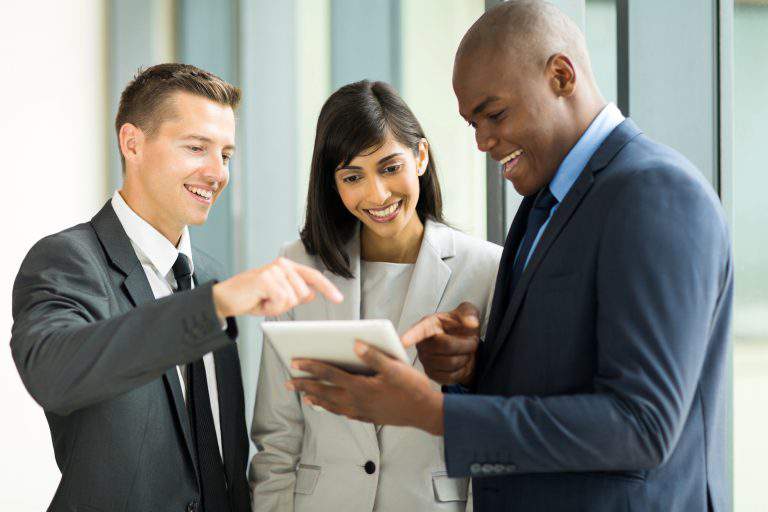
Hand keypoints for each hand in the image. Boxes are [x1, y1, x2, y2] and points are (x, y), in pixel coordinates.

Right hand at [212, 257, 342, 319]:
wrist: (225, 300)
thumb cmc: (250, 298)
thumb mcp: (277, 297)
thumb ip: (295, 293)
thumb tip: (311, 293)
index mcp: (286, 267)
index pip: (313, 276)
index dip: (327, 288)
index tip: (338, 298)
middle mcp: (282, 265)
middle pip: (303, 293)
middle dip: (287, 305)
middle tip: (268, 301)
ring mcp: (274, 270)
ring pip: (292, 299)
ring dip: (277, 307)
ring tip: (262, 300)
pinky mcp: (266, 278)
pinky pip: (281, 301)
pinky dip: (271, 308)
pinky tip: (259, 301)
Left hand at [288, 341, 444, 434]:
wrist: (426, 413)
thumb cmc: (412, 388)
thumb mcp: (395, 368)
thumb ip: (374, 356)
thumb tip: (355, 344)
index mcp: (360, 386)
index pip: (330, 374)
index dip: (311, 367)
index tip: (295, 361)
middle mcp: (357, 400)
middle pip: (325, 392)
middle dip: (305, 386)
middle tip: (288, 382)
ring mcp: (362, 411)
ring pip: (333, 405)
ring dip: (317, 399)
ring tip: (305, 396)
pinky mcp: (369, 417)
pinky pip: (345, 413)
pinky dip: (334, 409)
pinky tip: (333, 408)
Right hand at [401, 302, 479, 386]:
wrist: (468, 347)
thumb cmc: (462, 328)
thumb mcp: (468, 312)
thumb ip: (469, 313)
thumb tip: (471, 322)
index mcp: (428, 324)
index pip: (419, 330)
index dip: (411, 336)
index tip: (404, 341)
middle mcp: (423, 343)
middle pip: (445, 346)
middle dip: (465, 344)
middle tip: (472, 341)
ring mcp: (425, 360)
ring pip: (450, 362)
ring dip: (465, 357)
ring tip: (465, 352)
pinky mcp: (432, 375)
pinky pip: (450, 376)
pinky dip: (462, 370)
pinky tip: (461, 363)